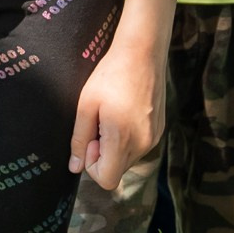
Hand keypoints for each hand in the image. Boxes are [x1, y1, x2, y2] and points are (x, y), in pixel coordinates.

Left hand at [69, 23, 161, 189]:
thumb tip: (74, 168)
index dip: (92, 165)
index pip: (106, 179)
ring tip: (111, 115)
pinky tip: (124, 112)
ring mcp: (154, 138)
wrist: (142, 53)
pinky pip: (138, 147)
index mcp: (123, 140)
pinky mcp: (159, 130)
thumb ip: (79, 140)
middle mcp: (143, 144)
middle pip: (116, 169)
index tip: (91, 138)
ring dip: (114, 146)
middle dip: (103, 154)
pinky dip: (127, 138)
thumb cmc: (111, 75)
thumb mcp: (86, 106)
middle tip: (99, 122)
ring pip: (127, 159)